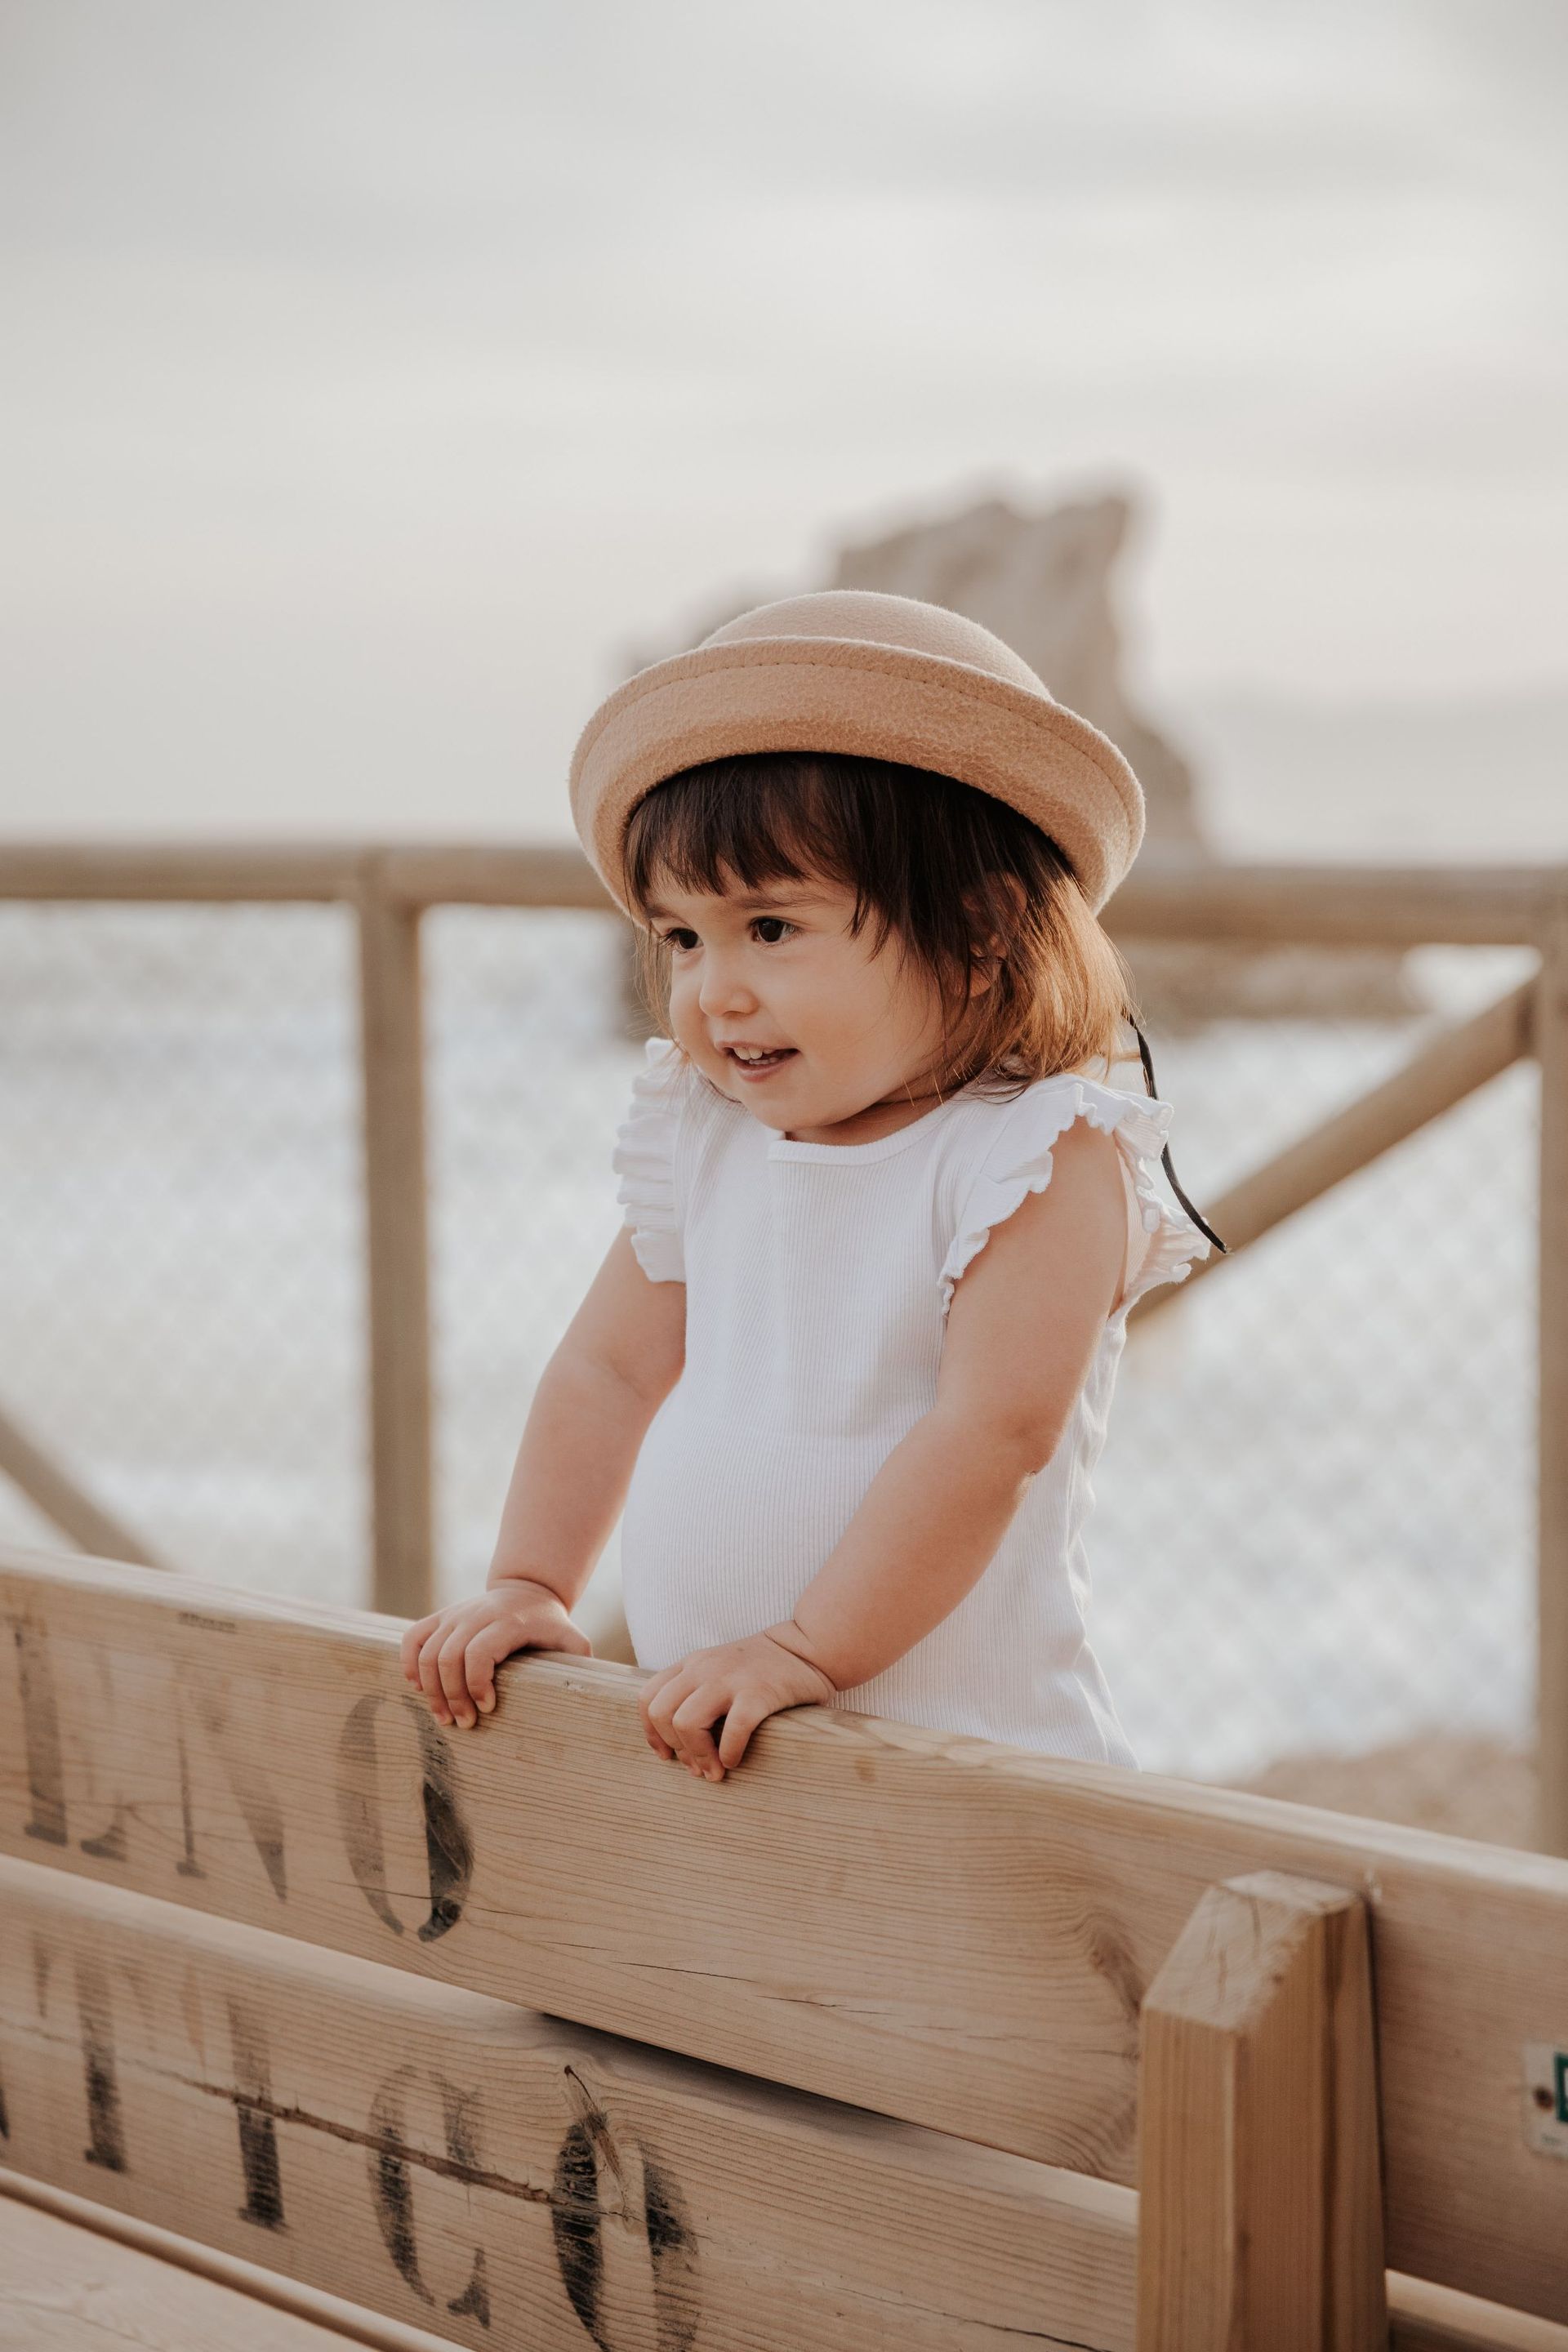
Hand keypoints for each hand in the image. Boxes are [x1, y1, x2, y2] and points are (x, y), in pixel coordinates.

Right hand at [401, 1579, 590, 1729]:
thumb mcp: (571, 1638)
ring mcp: (455, 1614)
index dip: (476, 1684)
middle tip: (464, 1723)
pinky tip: (418, 1688)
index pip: (478, 1652)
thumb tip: (588, 1693)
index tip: (488, 1708)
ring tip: (444, 1717)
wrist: (527, 1591)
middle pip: (448, 1656)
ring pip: (427, 1652)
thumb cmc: (550, 1625)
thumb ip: (578, 1661)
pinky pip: (413, 1638)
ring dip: (431, 1690)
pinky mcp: (440, 1617)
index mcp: (508, 1621)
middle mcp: (476, 1614)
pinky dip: (409, 1663)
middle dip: (452, 1696)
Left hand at [640, 1627, 835, 1780]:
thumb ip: (696, 1693)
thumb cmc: (763, 1669)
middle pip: (662, 1713)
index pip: (648, 1698)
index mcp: (691, 1664)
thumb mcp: (718, 1669)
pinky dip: (729, 1753)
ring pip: (687, 1722)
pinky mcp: (759, 1692)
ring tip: (716, 1770)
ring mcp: (730, 1679)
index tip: (668, 1755)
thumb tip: (681, 1748)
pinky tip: (735, 1759)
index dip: (651, 1733)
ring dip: (698, 1755)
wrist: (807, 1647)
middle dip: (676, 1748)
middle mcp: (703, 1668)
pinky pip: (733, 1730)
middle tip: (697, 1768)